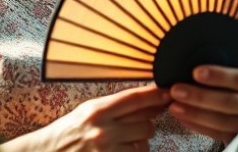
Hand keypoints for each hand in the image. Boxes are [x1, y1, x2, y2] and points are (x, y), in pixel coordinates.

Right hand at [21, 85, 170, 150]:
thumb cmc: (69, 131)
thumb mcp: (88, 111)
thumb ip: (115, 106)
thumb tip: (148, 100)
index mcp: (97, 111)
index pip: (134, 99)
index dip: (155, 95)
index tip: (168, 92)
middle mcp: (104, 131)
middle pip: (146, 123)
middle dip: (147, 123)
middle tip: (137, 123)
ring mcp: (108, 151)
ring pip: (144, 143)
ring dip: (141, 141)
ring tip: (125, 139)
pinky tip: (122, 149)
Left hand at [167, 42, 237, 144]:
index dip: (219, 75)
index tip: (196, 72)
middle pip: (229, 102)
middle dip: (200, 97)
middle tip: (175, 90)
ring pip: (222, 121)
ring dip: (195, 113)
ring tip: (173, 105)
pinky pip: (217, 134)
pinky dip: (198, 126)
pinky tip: (182, 117)